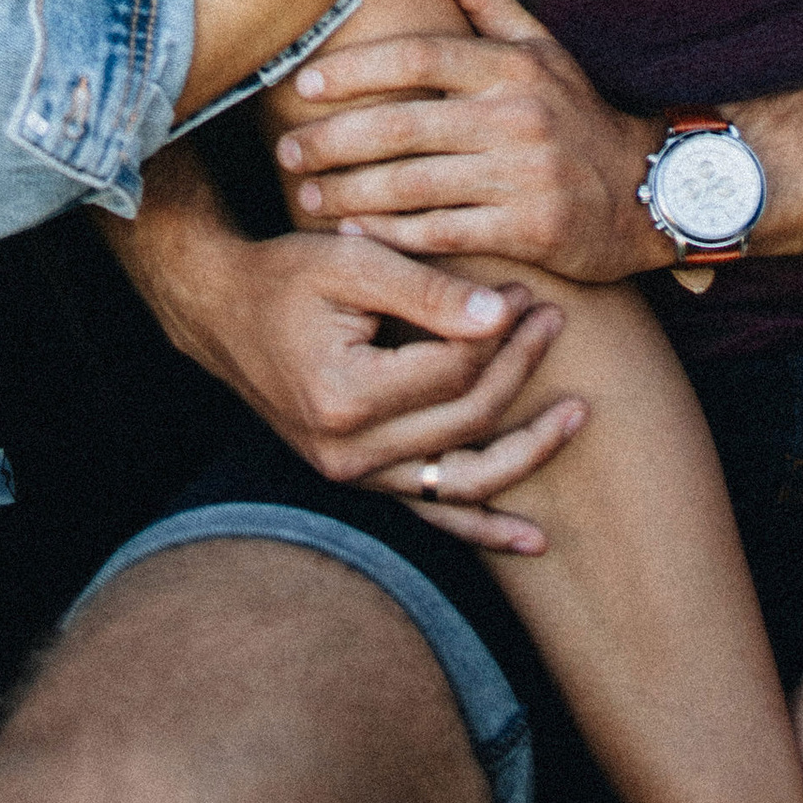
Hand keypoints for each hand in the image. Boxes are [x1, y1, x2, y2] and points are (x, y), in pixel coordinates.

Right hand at [150, 217, 586, 552]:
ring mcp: (353, 476)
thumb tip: (502, 314)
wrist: (223, 314)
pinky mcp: (360, 481)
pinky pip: (431, 512)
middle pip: (464, 419)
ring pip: (460, 478)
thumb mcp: (351, 263)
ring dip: (526, 451)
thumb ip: (426, 290)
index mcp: (345, 396)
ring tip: (578, 415)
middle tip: (554, 318)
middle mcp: (348, 453)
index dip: (499, 331)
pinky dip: (483, 527)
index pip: (453, 371)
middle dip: (519, 367)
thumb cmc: (286, 277)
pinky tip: (533, 539)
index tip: (524, 292)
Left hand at [275, 0, 660, 284]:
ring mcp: (523, 177)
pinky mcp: (530, 232)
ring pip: (416, 185)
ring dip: (352, 193)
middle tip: (286, 150)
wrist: (650, 191)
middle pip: (405, 125)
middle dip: (336, 140)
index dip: (356, 69)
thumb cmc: (577, 116)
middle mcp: (516, 117)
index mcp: (511, 67)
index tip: (303, 83)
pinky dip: (394, 237)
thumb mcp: (541, 49)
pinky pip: (445, 234)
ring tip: (307, 196)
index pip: (420, 57)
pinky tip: (355, 235)